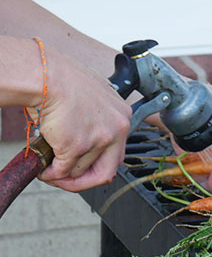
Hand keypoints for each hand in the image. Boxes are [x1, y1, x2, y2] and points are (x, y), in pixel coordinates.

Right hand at [32, 46, 130, 191]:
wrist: (47, 75)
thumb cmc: (62, 80)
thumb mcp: (93, 98)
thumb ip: (97, 119)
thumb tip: (86, 140)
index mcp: (122, 117)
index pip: (117, 153)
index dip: (98, 166)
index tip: (83, 169)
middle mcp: (117, 129)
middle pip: (107, 171)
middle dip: (85, 181)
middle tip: (67, 181)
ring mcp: (99, 138)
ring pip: (80, 170)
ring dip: (63, 174)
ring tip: (49, 167)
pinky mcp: (78, 145)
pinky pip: (63, 170)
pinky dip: (52, 174)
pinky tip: (44, 170)